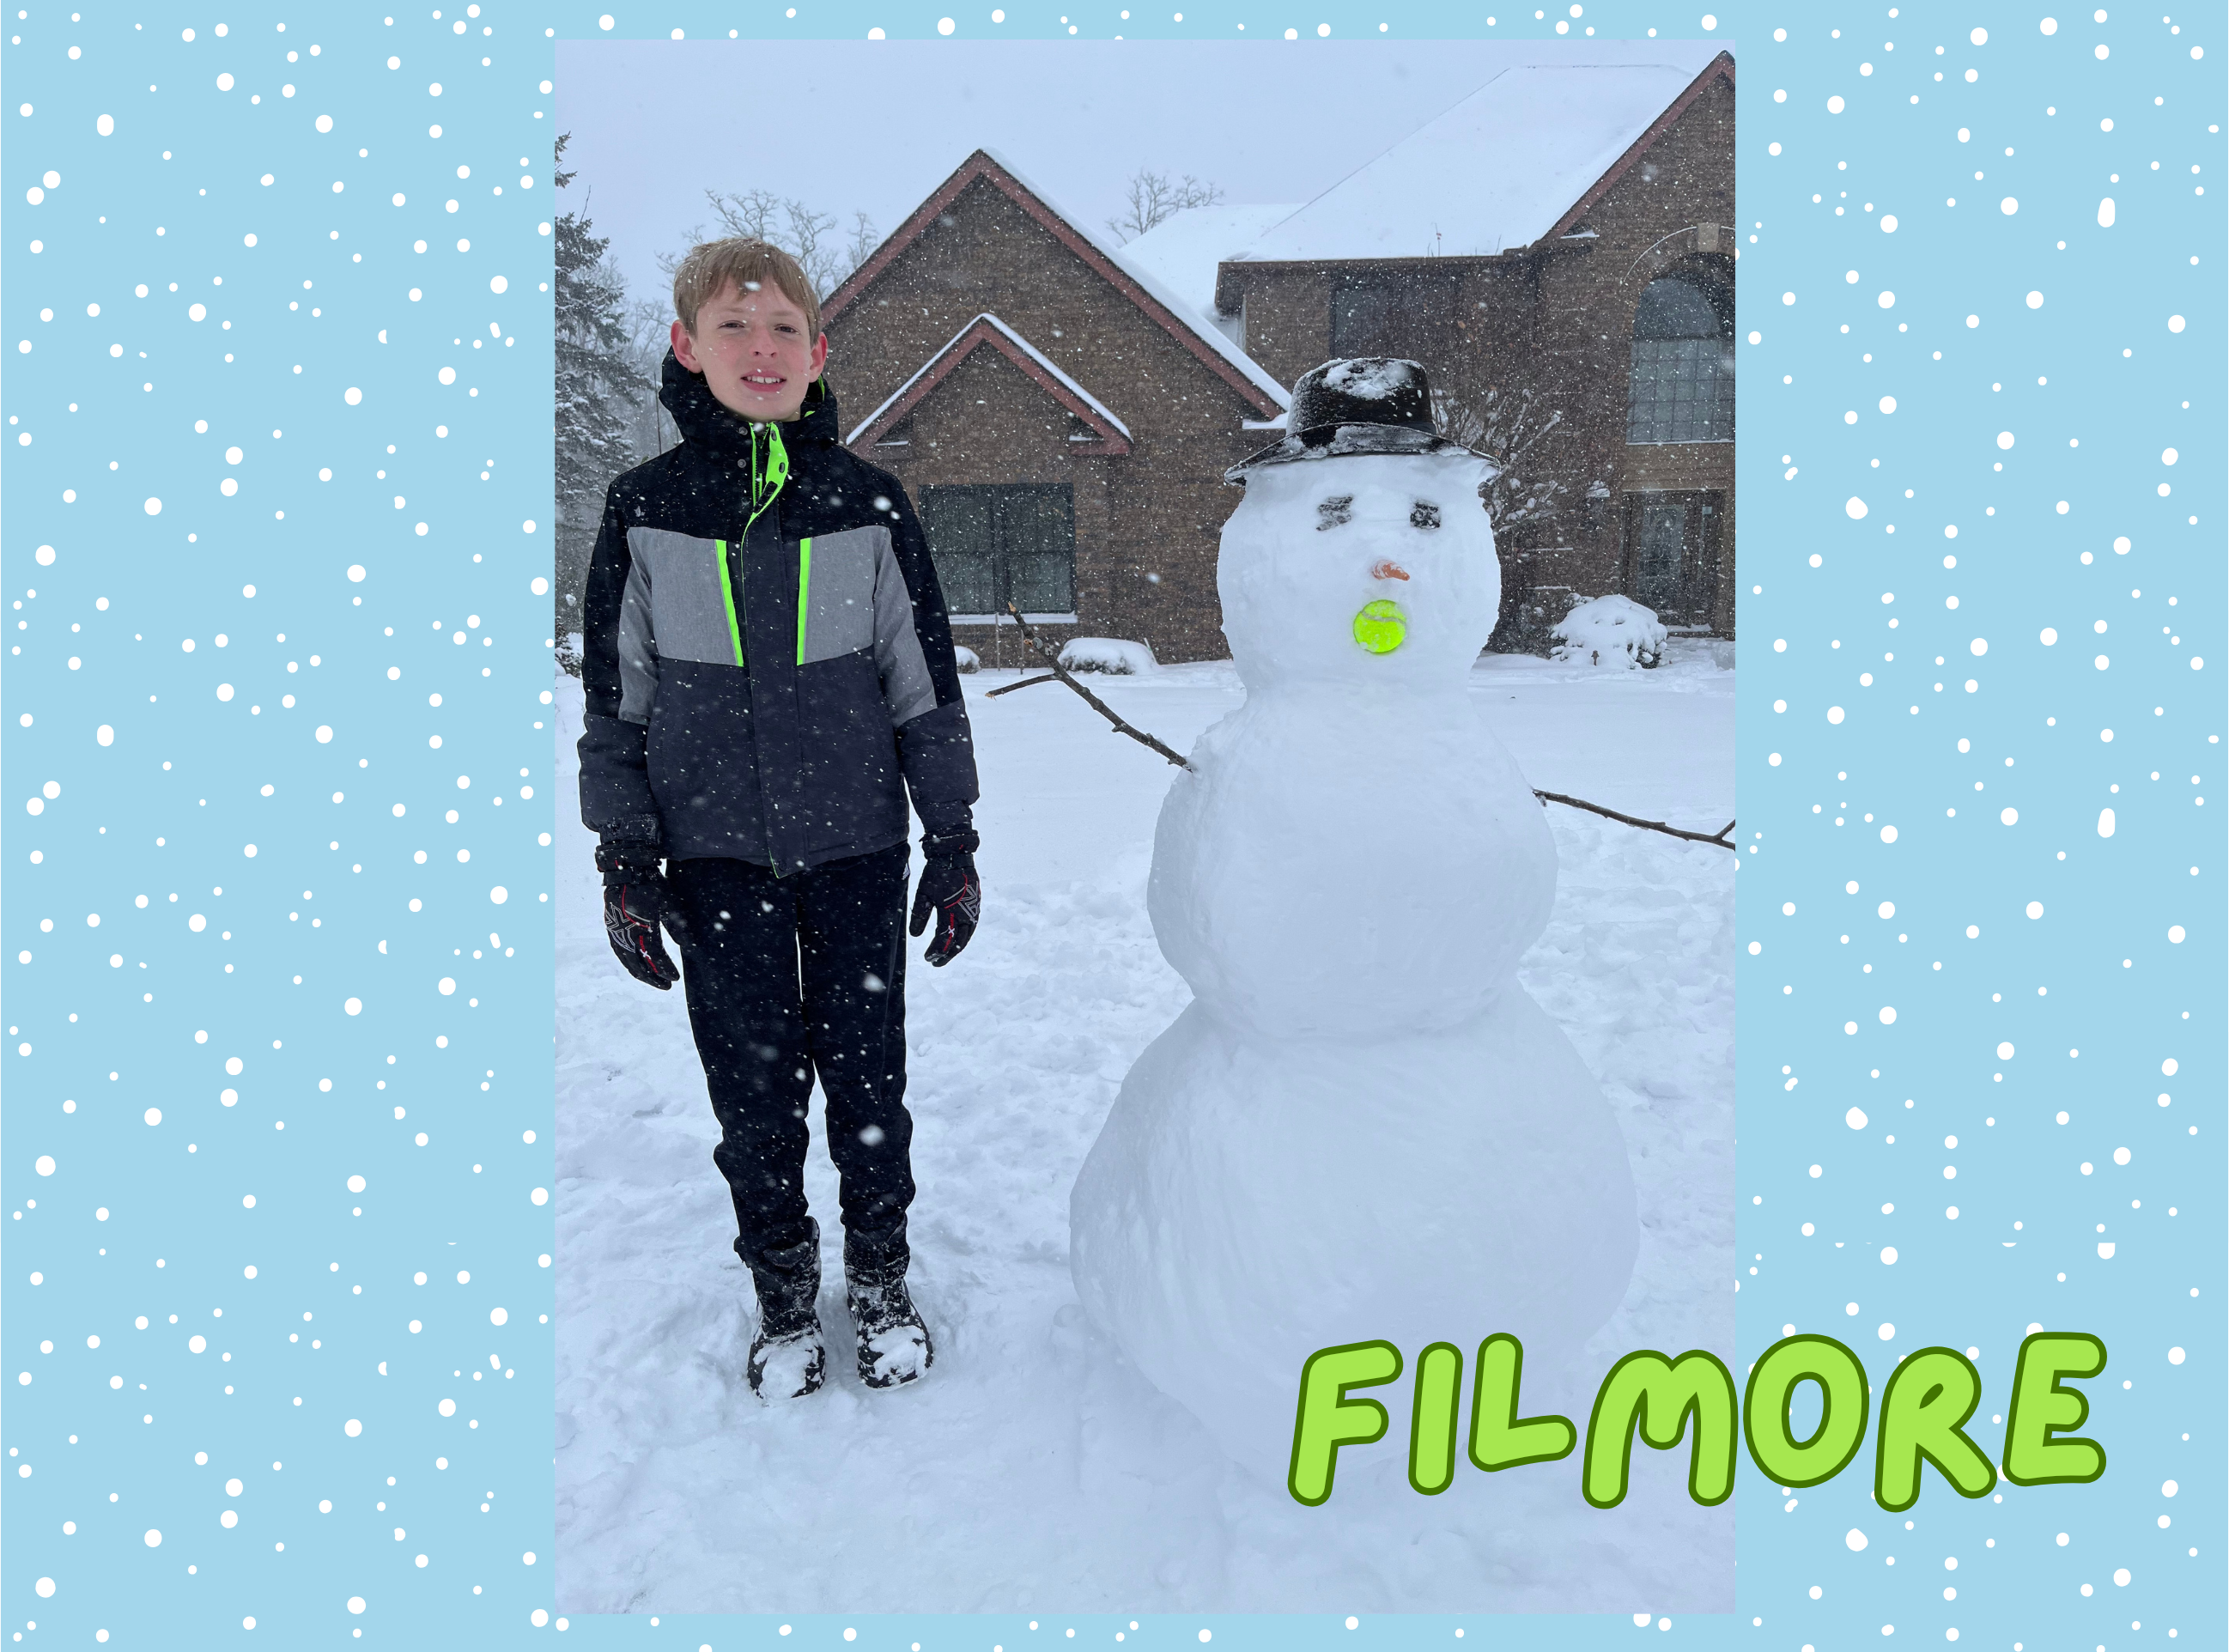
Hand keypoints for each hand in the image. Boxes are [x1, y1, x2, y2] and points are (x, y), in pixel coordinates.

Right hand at [604, 878, 679, 988]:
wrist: (626, 868)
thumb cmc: (651, 884)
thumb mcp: (670, 904)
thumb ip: (678, 928)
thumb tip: (689, 948)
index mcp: (643, 927)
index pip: (655, 957)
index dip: (666, 969)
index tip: (676, 978)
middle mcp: (626, 933)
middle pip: (639, 965)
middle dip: (653, 978)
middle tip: (666, 986)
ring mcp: (616, 931)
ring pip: (627, 961)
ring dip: (640, 973)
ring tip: (653, 980)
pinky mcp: (610, 928)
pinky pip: (619, 952)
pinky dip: (629, 963)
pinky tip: (637, 967)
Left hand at [909, 850, 979, 966]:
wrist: (955, 854)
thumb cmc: (937, 873)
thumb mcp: (923, 893)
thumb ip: (919, 915)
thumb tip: (915, 935)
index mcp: (952, 912)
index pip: (944, 939)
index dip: (936, 951)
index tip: (928, 958)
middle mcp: (966, 913)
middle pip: (958, 942)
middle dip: (948, 954)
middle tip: (937, 963)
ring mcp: (973, 909)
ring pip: (967, 935)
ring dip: (957, 947)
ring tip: (947, 954)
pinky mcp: (976, 904)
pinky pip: (972, 926)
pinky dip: (965, 936)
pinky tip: (958, 938)